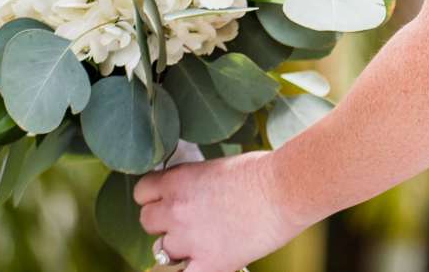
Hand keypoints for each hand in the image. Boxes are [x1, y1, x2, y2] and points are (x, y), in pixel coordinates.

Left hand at [133, 150, 308, 271]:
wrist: (286, 189)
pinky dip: (185, 271)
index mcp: (178, 180)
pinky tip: (198, 264)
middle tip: (184, 221)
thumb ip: (194, 181)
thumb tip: (189, 194)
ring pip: (161, 250)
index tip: (166, 198)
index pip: (142, 192)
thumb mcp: (217, 166)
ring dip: (176, 246)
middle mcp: (176, 209)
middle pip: (147, 222)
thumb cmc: (263, 171)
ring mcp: (190, 239)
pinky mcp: (209, 263)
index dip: (154, 196)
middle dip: (163, 221)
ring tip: (199, 241)